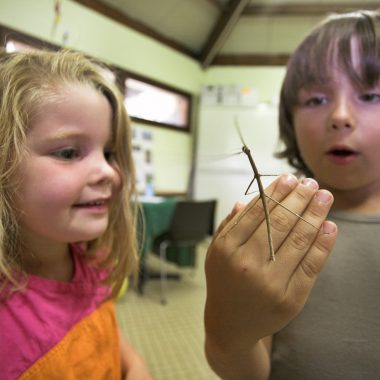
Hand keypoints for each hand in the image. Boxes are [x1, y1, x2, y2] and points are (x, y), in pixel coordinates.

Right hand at [204, 174, 336, 351]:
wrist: (230, 325)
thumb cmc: (223, 282)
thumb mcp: (216, 252)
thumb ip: (229, 225)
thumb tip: (247, 201)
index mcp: (227, 248)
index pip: (256, 213)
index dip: (275, 193)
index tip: (289, 178)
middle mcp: (247, 264)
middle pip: (279, 222)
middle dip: (298, 198)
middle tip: (311, 183)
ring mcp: (270, 282)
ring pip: (298, 240)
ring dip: (315, 215)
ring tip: (324, 197)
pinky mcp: (290, 298)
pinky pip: (311, 266)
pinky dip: (323, 244)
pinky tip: (329, 227)